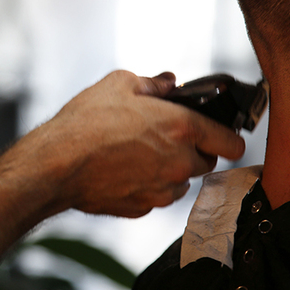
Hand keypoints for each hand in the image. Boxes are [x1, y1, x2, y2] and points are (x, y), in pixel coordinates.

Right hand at [25, 71, 244, 218]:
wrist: (57, 163)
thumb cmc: (86, 122)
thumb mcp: (119, 84)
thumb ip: (152, 83)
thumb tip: (168, 82)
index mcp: (182, 127)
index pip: (232, 142)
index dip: (227, 136)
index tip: (219, 135)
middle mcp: (180, 162)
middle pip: (206, 162)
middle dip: (192, 151)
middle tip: (165, 137)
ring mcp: (163, 189)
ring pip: (181, 181)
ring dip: (170, 170)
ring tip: (138, 154)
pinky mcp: (143, 208)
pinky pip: (156, 196)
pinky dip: (147, 186)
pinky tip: (124, 170)